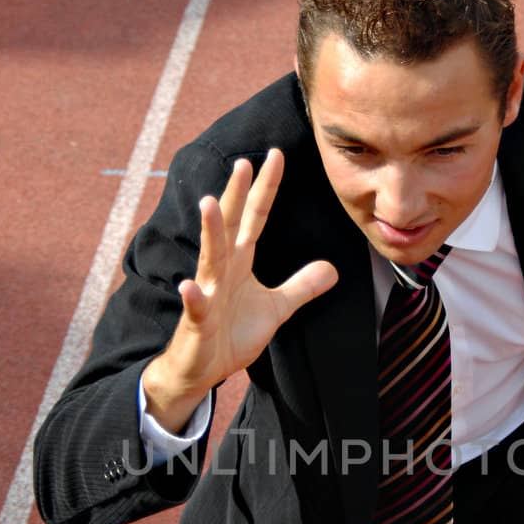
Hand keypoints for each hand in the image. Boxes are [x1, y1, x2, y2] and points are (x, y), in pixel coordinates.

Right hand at [142, 148, 337, 431]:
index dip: (266, 188)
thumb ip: (301, 286)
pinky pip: (196, 305)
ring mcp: (207, 292)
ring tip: (210, 203)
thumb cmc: (231, 334)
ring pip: (209, 257)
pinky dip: (193, 296)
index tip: (276, 155)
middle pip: (230, 225)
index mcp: (240, 262)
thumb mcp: (277, 308)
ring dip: (210, 231)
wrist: (202, 368)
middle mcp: (222, 270)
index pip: (255, 217)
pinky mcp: (198, 320)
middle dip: (235, 195)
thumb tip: (333, 269)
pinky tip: (190, 286)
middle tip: (243, 162)